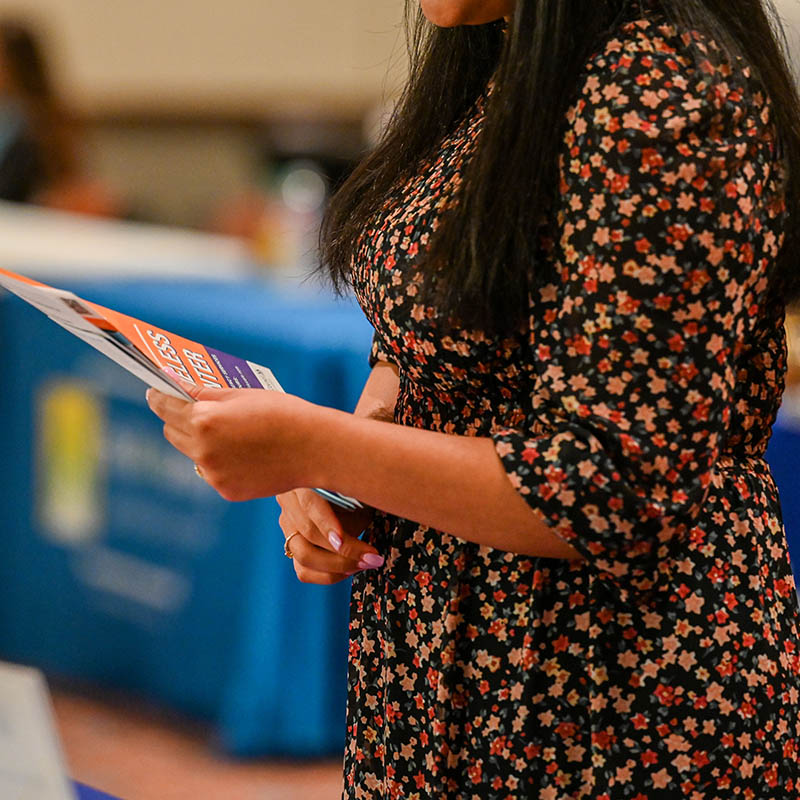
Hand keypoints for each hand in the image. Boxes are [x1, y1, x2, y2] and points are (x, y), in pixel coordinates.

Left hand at [145, 376, 315, 501]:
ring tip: (230, 434)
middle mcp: (202, 450)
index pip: (165, 407)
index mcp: (204, 420)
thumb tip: (179, 387)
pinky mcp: (227, 490)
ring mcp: (214, 474)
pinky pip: (214, 472)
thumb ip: (205, 395)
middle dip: (178, 420)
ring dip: (201, 443)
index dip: (158, 398)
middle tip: (192, 411)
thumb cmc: (282, 413)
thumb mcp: (242, 395)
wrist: (314, 448)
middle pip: (172, 433)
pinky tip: (246, 454)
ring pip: (193, 455)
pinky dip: (222, 462)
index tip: (154, 393)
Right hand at [277, 489, 380, 583]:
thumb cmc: (351, 487)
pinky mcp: (291, 546)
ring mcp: (287, 525)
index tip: (343, 541)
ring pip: (304, 556)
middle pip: (307, 533)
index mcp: (303, 480)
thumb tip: (373, 519)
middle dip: (343, 551)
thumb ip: (355, 501)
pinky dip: (328, 575)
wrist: (341, 489)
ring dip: (337, 567)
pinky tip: (349, 570)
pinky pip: (303, 570)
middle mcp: (289, 502)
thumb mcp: (354, 488)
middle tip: (372, 557)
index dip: (326, 524)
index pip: (310, 504)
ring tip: (363, 564)